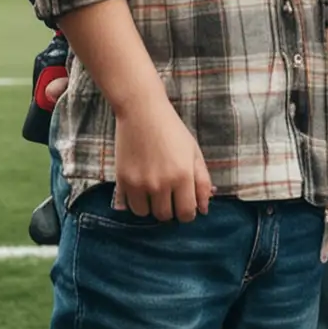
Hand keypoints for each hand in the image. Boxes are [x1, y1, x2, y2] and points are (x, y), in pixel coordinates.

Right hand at [113, 94, 213, 221]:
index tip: (185, 204)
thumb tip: (204, 209)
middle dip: (170, 209)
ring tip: (155, 189)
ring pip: (146, 214)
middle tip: (170, 194)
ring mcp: (140, 184)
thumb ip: (202, 181)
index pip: (186, 213)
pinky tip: (141, 188)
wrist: (142, 112)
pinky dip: (136, 202)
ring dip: (152, 207)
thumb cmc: (172, 130)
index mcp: (183, 176)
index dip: (188, 212)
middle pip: (166, 216)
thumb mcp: (194, 152)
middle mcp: (161, 184)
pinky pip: (130, 207)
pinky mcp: (123, 181)